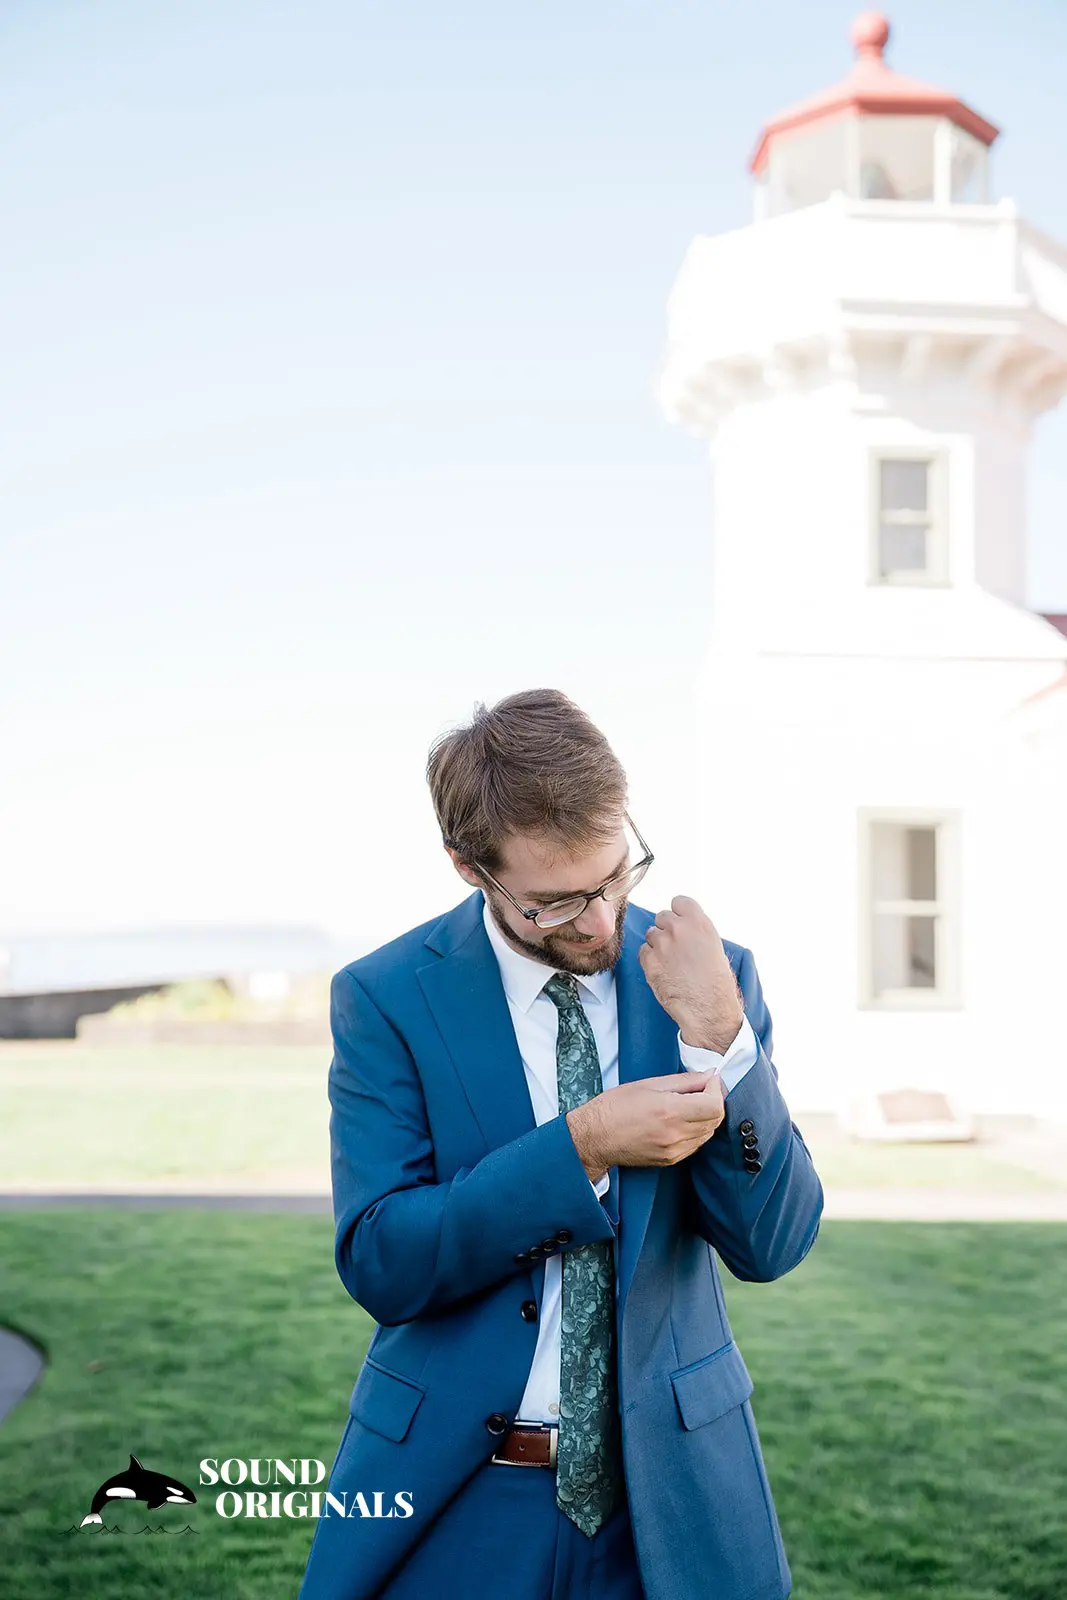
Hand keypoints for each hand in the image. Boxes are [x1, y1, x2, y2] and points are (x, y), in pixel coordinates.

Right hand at [567, 1071, 724, 1178]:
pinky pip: (696, 1144)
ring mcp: (674, 1150)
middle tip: (702, 1089)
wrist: (595, 1138)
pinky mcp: (671, 1160)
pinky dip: (697, 1131)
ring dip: (706, 1117)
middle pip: (715, 1120)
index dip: (716, 1089)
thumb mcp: (648, 1084)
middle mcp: (676, 1134)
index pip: (714, 1105)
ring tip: (690, 1104)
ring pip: (708, 1133)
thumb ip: (684, 1081)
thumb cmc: (615, 1107)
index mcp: (670, 1112)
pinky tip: (682, 1120)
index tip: (709, 1080)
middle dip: (714, 1101)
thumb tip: (708, 1075)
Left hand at [638, 895, 743, 1053]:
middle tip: (677, 948)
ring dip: (658, 945)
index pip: (678, 901)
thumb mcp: (713, 946)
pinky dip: (650, 960)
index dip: (679, 913)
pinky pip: (643, 951)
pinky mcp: (649, 960)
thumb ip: (695, 930)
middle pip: (662, 916)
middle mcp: (679, 929)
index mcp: (699, 923)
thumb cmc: (716, 982)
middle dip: (667, 929)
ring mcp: (662, 944)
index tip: (681, 924)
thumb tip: (681, 923)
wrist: (708, 1009)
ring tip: (672, 963)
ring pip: (651, 934)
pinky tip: (664, 971)